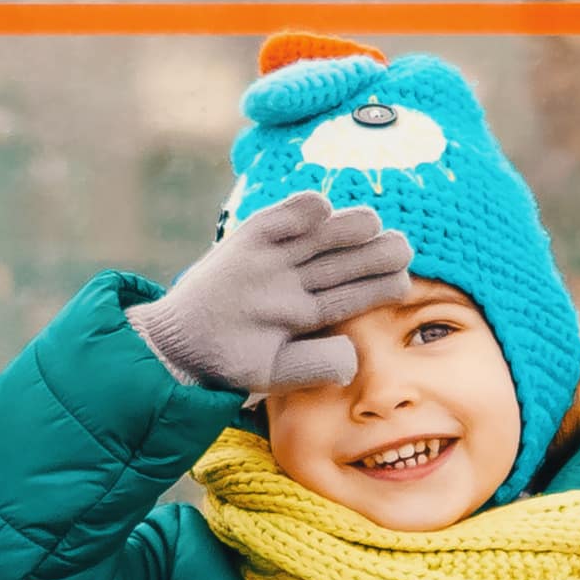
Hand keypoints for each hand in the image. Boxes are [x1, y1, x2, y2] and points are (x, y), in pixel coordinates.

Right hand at [128, 189, 415, 396]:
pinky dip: (297, 211)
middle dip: (371, 253)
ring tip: (372, 221)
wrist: (176, 348)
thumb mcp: (273, 373)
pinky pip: (276, 220)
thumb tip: (354, 356)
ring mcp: (271, 258)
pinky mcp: (247, 240)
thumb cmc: (225, 364)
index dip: (376, 287)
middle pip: (339, 261)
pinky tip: (321, 206)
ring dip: (343, 227)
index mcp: (304, 312)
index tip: (402, 281)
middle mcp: (293, 280)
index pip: (348, 295)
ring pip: (315, 236)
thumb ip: (315, 366)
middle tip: (403, 246)